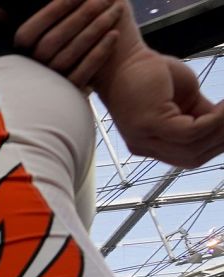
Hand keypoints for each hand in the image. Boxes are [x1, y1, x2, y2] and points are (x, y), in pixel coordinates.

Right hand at [0, 0, 122, 89]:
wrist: (68, 96)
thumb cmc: (53, 55)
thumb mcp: (31, 41)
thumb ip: (15, 23)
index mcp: (17, 56)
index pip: (29, 31)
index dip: (55, 9)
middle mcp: (29, 72)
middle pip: (54, 40)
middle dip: (83, 15)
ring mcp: (49, 85)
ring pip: (71, 53)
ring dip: (96, 29)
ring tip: (115, 11)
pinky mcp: (69, 95)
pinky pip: (85, 72)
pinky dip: (101, 51)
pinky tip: (114, 34)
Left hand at [98, 48, 223, 168]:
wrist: (124, 58)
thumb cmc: (151, 75)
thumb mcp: (183, 99)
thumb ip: (200, 115)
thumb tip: (222, 124)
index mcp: (153, 145)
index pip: (191, 156)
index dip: (218, 144)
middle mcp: (146, 147)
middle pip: (194, 157)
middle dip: (223, 139)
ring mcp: (145, 138)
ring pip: (194, 147)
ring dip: (222, 129)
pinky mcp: (148, 124)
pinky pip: (189, 132)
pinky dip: (212, 122)